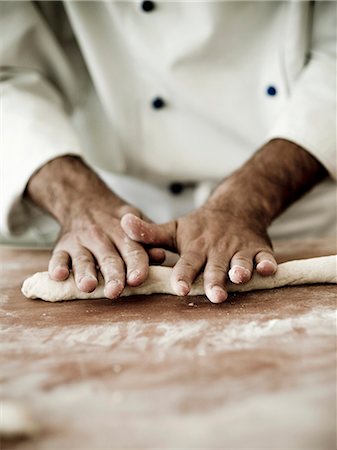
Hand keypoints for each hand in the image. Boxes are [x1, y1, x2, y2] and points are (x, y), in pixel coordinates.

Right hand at [26, 155, 163, 297]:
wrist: (83, 200)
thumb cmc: (117, 222)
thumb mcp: (135, 225)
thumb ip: (148, 242)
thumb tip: (161, 257)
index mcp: (123, 234)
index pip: (132, 251)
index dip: (136, 265)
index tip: (137, 279)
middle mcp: (101, 237)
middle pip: (109, 258)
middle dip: (112, 275)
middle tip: (115, 291)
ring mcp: (80, 242)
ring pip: (83, 259)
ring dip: (85, 272)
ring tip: (88, 286)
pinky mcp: (61, 247)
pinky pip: (57, 257)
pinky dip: (57, 267)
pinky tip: (59, 276)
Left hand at [120, 205, 276, 303]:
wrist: (236, 207)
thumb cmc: (200, 226)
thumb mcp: (174, 228)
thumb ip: (149, 233)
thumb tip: (121, 224)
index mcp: (195, 248)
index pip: (187, 263)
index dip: (184, 275)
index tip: (179, 288)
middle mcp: (217, 250)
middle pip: (215, 267)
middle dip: (214, 281)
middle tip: (214, 296)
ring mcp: (239, 250)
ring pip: (240, 262)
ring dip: (240, 270)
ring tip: (239, 279)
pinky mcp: (259, 250)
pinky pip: (265, 257)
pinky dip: (268, 264)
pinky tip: (268, 270)